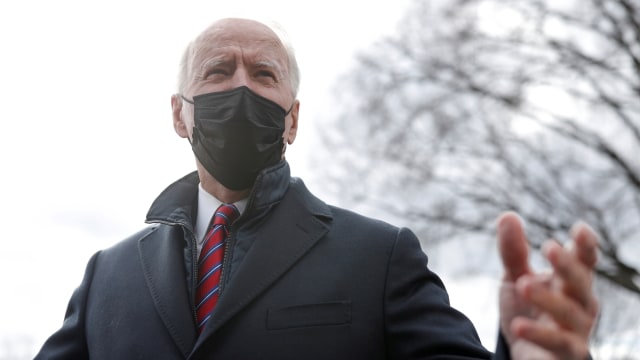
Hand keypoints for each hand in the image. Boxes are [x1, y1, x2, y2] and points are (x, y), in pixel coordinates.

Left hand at [497, 211, 598, 358]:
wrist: (524, 352)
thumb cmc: (527, 310)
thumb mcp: (515, 278)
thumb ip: (514, 251)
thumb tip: (508, 215)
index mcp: (570, 280)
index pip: (585, 260)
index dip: (585, 245)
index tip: (580, 229)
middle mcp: (580, 303)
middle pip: (581, 282)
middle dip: (568, 265)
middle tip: (549, 248)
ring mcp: (577, 329)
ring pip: (570, 312)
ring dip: (548, 298)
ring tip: (522, 284)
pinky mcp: (568, 352)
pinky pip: (559, 342)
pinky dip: (539, 333)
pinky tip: (519, 325)